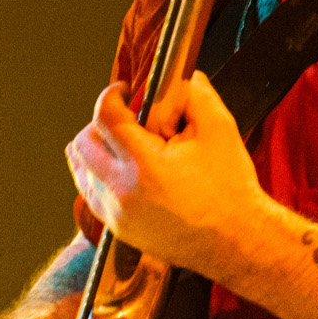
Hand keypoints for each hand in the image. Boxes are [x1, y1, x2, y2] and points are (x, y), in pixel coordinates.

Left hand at [64, 72, 266, 277]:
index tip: (124, 91)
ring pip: (80, 169)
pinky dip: (98, 175)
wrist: (237, 241)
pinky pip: (90, 193)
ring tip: (123, 143)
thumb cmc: (230, 187)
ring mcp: (116, 213)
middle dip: (101, 122)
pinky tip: (123, 168)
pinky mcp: (118, 228)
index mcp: (145, 164)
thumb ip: (194, 94)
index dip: (112, 95)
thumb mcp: (219, 129)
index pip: (105, 117)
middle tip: (126, 117)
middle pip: (83, 142)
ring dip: (96, 148)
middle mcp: (122, 191)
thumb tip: (179, 76)